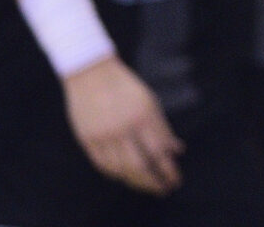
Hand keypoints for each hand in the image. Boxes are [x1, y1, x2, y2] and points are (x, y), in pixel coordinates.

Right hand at [61, 56, 183, 194]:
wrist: (91, 72)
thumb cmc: (125, 87)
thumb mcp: (149, 102)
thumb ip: (162, 128)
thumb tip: (177, 151)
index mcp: (142, 115)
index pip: (159, 152)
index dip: (168, 170)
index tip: (175, 181)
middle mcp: (123, 127)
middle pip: (139, 166)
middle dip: (153, 182)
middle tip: (162, 190)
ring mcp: (103, 134)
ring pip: (120, 169)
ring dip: (135, 181)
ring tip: (145, 184)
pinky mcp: (87, 139)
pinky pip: (102, 165)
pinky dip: (115, 173)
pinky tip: (125, 176)